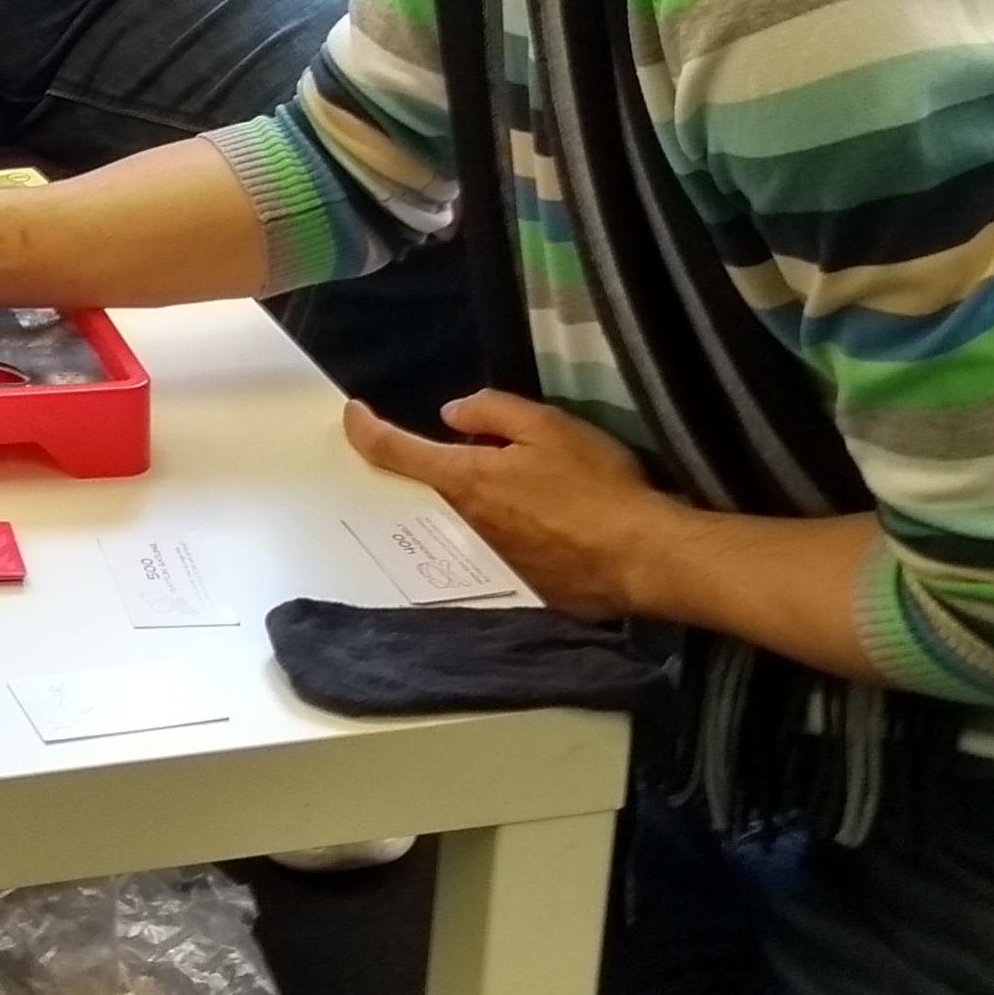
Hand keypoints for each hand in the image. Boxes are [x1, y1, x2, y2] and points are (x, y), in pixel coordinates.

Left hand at [342, 390, 684, 620]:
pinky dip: (501, 527)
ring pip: (460, 519)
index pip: (394, 452)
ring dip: (470, 498)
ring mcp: (487, 559)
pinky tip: (537, 521)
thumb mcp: (548, 426)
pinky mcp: (517, 582)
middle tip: (452, 447)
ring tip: (509, 484)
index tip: (352, 414)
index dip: (364, 429)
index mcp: (465, 481)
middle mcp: (463, 525)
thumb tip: (451, 415)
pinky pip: (493, 545)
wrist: (641, 557)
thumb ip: (493, 412)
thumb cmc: (596, 485)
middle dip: (428, 466)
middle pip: (426, 490)